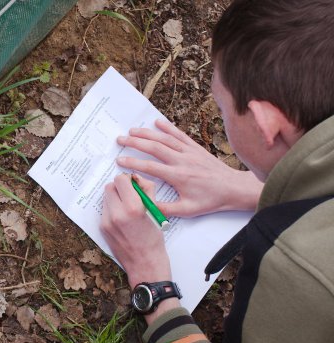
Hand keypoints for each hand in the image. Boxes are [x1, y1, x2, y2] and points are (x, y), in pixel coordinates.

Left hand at [100, 173, 172, 288]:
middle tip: (129, 195)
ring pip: (105, 198)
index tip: (133, 185)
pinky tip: (122, 218)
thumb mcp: (156, 211)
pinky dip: (112, 209)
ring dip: (115, 198)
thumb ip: (147, 190)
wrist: (144, 263)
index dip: (127, 180)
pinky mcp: (102, 228)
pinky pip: (104, 210)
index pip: (120, 180)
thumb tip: (136, 177)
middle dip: (119, 188)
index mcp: (133, 208)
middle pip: (109, 187)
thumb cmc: (154, 238)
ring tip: (126, 208)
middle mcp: (117, 214)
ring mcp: (107, 222)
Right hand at [116, 119, 262, 216]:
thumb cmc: (210, 200)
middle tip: (120, 140)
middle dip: (135, 142)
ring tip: (132, 130)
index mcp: (178, 177)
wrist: (233, 188)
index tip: (120, 160)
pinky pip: (180, 135)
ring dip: (147, 133)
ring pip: (165, 139)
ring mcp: (190, 152)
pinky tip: (157, 122)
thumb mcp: (187, 210)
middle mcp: (183, 161)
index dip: (133, 163)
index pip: (151, 167)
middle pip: (155, 148)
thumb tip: (145, 205)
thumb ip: (164, 208)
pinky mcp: (196, 148)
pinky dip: (168, 128)